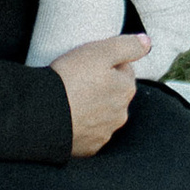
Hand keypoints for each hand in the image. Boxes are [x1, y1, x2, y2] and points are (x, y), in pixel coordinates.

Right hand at [52, 32, 149, 157]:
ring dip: (92, 107)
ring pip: (102, 115)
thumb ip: (128, 46)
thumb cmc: (70, 80)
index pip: (124, 70)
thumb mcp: (100, 52)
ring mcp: (104, 133)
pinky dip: (82, 126)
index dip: (107, 63)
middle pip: (114, 94)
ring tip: (71, 98)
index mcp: (126, 89)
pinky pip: (89, 133)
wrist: (42, 114)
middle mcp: (120, 114)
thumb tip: (147, 42)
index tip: (90, 63)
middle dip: (102, 87)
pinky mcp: (89, 147)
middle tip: (78, 79)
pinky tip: (68, 117)